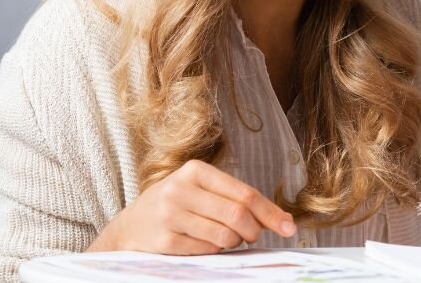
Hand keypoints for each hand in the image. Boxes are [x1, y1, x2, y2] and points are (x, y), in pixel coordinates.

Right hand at [88, 160, 295, 254]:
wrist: (131, 227)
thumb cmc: (176, 206)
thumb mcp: (201, 191)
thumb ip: (236, 200)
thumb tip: (283, 219)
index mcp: (195, 170)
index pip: (244, 193)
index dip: (271, 212)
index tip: (289, 227)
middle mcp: (180, 189)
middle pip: (237, 215)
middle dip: (254, 231)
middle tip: (252, 237)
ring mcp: (169, 215)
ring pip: (224, 235)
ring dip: (233, 242)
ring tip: (224, 237)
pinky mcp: (164, 240)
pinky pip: (206, 250)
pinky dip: (213, 250)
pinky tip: (203, 243)